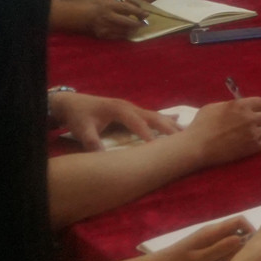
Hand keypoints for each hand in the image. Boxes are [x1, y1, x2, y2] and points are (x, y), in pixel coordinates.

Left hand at [52, 92, 179, 150]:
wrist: (73, 103)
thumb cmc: (79, 116)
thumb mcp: (81, 129)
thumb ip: (91, 142)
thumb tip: (100, 157)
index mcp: (119, 109)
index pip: (136, 121)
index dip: (146, 133)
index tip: (157, 146)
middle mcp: (129, 107)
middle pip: (152, 116)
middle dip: (167, 127)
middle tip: (182, 138)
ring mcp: (132, 108)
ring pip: (155, 116)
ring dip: (170, 124)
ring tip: (187, 132)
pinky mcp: (133, 112)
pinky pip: (152, 116)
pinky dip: (166, 119)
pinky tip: (179, 121)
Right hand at [85, 0, 145, 39]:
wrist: (74, 14)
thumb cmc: (89, 2)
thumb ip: (118, 0)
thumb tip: (133, 3)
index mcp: (109, 5)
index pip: (128, 9)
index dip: (139, 12)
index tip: (146, 14)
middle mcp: (108, 17)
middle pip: (128, 22)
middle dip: (138, 23)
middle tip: (144, 23)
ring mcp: (105, 27)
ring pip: (124, 31)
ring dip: (132, 30)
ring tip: (137, 28)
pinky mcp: (101, 35)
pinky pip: (116, 37)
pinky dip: (123, 35)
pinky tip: (127, 33)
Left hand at [144, 217, 249, 260]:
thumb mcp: (200, 260)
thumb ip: (220, 249)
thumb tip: (242, 239)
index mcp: (212, 232)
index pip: (239, 221)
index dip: (251, 229)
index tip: (257, 244)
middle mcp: (211, 232)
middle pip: (235, 229)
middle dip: (246, 239)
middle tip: (252, 256)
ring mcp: (206, 239)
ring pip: (229, 238)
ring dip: (238, 246)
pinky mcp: (202, 247)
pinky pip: (221, 245)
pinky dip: (228, 252)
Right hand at [182, 98, 260, 167]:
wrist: (197, 146)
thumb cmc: (201, 125)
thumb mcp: (214, 107)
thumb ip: (230, 105)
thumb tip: (238, 105)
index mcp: (241, 105)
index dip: (255, 107)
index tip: (249, 112)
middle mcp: (250, 118)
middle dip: (259, 120)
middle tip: (250, 125)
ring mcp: (252, 133)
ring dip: (260, 132)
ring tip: (250, 136)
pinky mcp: (252, 148)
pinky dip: (259, 144)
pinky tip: (250, 145)